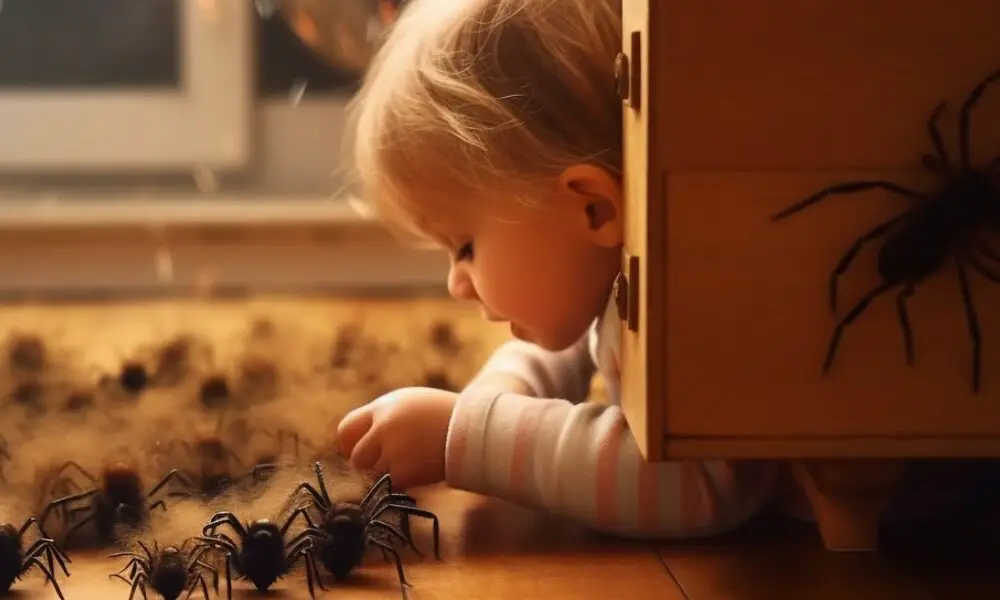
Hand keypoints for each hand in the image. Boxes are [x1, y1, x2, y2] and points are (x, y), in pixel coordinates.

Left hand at [337, 387, 457, 489]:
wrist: (478, 428)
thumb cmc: (446, 416)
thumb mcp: (412, 404)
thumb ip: (386, 418)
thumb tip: (364, 441)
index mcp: (385, 407)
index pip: (346, 429)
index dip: (351, 446)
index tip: (363, 453)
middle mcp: (384, 426)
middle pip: (357, 457)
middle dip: (370, 466)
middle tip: (390, 467)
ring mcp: (393, 449)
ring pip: (373, 475)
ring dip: (389, 476)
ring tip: (413, 467)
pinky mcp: (405, 470)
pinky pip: (391, 486)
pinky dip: (403, 485)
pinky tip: (420, 476)